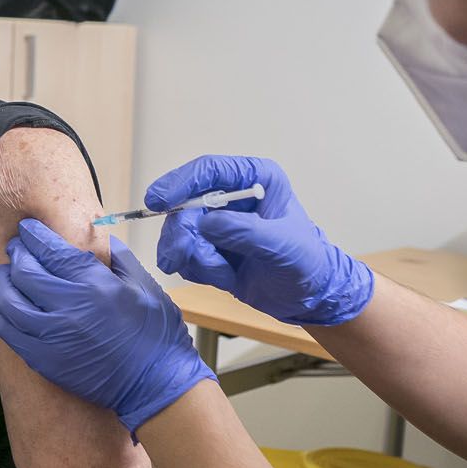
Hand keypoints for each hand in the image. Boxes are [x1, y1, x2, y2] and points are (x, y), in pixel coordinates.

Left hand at [0, 221, 216, 432]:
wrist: (155, 383)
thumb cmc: (155, 333)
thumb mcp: (143, 284)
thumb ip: (116, 257)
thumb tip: (94, 237)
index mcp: (94, 285)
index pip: (50, 251)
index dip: (33, 236)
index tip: (27, 229)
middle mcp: (67, 309)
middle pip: (24, 272)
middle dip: (17, 254)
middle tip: (16, 248)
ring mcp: (51, 337)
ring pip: (8, 301)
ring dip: (2, 282)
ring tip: (5, 273)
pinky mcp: (42, 360)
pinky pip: (7, 331)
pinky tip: (1, 302)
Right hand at [147, 155, 372, 326]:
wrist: (308, 297)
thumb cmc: (307, 263)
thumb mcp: (282, 246)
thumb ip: (246, 232)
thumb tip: (206, 224)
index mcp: (256, 180)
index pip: (209, 170)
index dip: (180, 182)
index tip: (158, 201)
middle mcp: (232, 197)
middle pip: (184, 205)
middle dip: (184, 235)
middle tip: (187, 256)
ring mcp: (217, 223)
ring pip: (178, 232)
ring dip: (193, 257)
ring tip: (222, 274)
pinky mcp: (207, 247)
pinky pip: (183, 254)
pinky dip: (197, 269)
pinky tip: (224, 277)